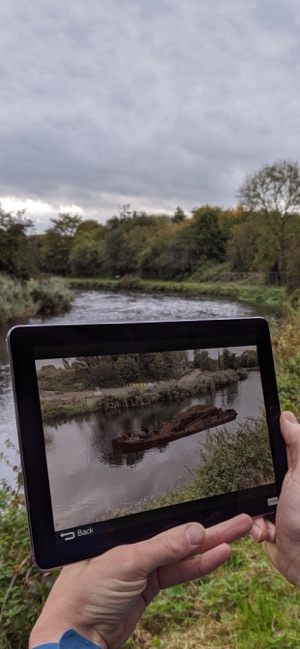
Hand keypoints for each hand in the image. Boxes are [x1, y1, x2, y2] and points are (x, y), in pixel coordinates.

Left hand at [29, 514, 251, 648]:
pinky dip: (198, 566)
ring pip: (184, 555)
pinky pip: (179, 574)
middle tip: (240, 520)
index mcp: (125, 533)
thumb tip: (195, 531)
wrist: (75, 635)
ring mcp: (144, 569)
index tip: (221, 512)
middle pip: (179, 536)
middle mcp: (136, 547)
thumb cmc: (86, 593)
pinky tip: (218, 556)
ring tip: (238, 534)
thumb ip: (163, 548)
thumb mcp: (127, 563)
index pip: (166, 521)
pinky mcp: (149, 589)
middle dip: (212, 529)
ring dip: (211, 547)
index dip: (195, 518)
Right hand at [252, 411, 299, 586]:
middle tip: (258, 490)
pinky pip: (247, 520)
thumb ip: (297, 445)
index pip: (275, 450)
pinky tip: (265, 531)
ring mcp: (274, 507)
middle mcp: (285, 488)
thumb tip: (287, 417)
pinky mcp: (265, 526)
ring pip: (248, 498)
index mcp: (294, 473)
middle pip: (255, 473)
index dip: (262, 445)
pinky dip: (253, 527)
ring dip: (252, 510)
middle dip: (249, 483)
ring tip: (264, 517)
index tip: (246, 439)